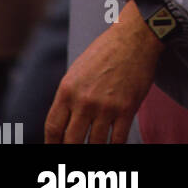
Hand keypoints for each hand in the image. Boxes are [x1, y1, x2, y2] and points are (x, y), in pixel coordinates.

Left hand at [44, 1, 161, 143]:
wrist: (135, 37)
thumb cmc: (106, 51)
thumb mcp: (77, 70)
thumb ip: (69, 97)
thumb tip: (64, 123)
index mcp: (68, 89)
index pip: (53, 129)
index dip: (52, 145)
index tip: (56, 149)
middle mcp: (84, 100)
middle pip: (71, 142)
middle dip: (72, 150)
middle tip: (76, 150)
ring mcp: (106, 106)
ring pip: (95, 144)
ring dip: (94, 149)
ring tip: (95, 147)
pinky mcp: (127, 108)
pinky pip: (118, 140)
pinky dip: (114, 147)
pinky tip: (113, 145)